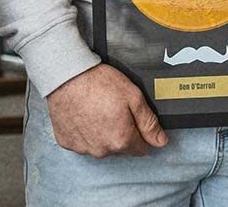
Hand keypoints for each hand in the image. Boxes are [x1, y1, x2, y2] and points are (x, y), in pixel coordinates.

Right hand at [46, 64, 166, 157]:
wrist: (66, 76)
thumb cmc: (98, 83)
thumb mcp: (134, 97)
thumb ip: (149, 123)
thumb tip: (161, 141)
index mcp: (121, 140)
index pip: (141, 149)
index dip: (142, 134)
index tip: (135, 120)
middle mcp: (102, 150)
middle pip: (121, 148)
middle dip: (122, 132)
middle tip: (115, 109)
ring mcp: (82, 148)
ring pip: (101, 146)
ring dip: (103, 133)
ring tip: (98, 110)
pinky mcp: (67, 142)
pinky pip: (82, 142)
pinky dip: (85, 132)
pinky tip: (85, 115)